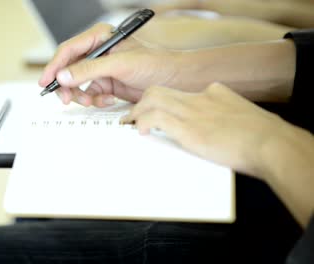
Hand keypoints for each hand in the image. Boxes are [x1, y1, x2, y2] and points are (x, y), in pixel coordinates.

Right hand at [38, 23, 180, 106]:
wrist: (172, 81)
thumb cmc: (154, 64)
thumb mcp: (119, 65)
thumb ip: (89, 70)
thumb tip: (64, 76)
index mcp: (99, 37)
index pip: (69, 50)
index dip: (54, 66)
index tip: (46, 81)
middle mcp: (97, 52)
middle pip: (68, 69)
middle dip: (67, 85)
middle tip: (67, 99)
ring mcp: (100, 69)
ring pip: (77, 84)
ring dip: (82, 95)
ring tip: (92, 101)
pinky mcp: (105, 84)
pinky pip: (89, 94)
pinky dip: (95, 100)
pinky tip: (108, 100)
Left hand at [121, 82, 291, 177]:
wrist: (271, 143)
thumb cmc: (261, 136)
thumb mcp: (241, 116)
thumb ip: (225, 116)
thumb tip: (218, 128)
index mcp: (213, 93)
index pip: (179, 92)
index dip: (161, 101)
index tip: (153, 111)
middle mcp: (200, 97)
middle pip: (160, 90)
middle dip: (142, 103)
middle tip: (133, 116)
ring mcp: (193, 111)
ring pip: (153, 99)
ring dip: (137, 112)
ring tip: (129, 124)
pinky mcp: (188, 127)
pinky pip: (155, 118)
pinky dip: (142, 122)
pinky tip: (139, 131)